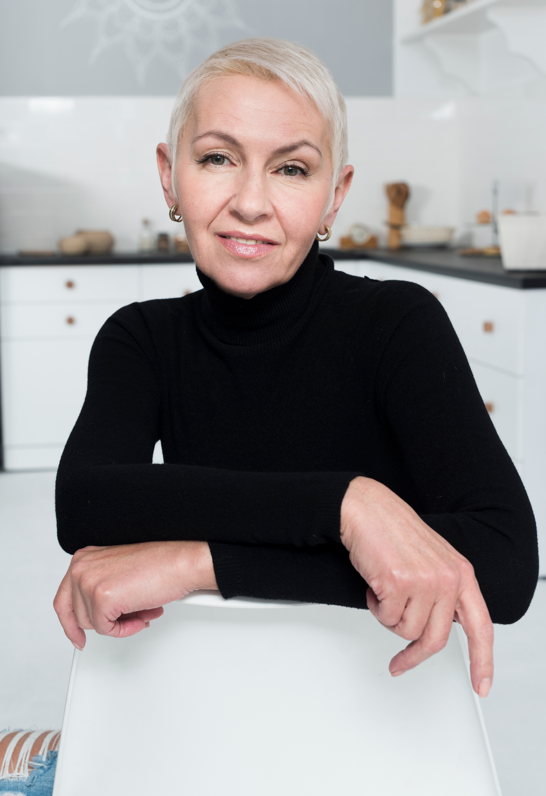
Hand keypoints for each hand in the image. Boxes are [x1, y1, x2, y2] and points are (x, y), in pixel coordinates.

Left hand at [54, 541, 217, 649]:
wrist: (180, 563)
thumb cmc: (159, 565)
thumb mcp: (117, 571)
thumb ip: (99, 588)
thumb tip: (94, 614)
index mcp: (83, 558)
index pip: (64, 599)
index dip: (70, 623)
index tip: (77, 636)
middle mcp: (81, 567)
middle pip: (77, 615)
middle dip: (105, 621)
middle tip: (131, 615)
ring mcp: (89, 582)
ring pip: (92, 624)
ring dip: (119, 624)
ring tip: (141, 610)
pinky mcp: (101, 598)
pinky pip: (106, 630)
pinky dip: (125, 629)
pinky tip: (142, 615)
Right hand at [340, 477, 493, 696]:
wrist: (365, 509)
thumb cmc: (393, 532)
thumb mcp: (433, 561)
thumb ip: (445, 593)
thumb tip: (441, 627)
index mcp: (462, 573)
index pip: (481, 626)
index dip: (482, 661)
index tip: (481, 684)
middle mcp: (448, 578)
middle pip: (435, 639)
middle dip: (413, 654)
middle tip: (400, 662)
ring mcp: (425, 580)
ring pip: (406, 631)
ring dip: (389, 617)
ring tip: (386, 591)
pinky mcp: (399, 582)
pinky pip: (385, 617)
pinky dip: (375, 606)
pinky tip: (376, 584)